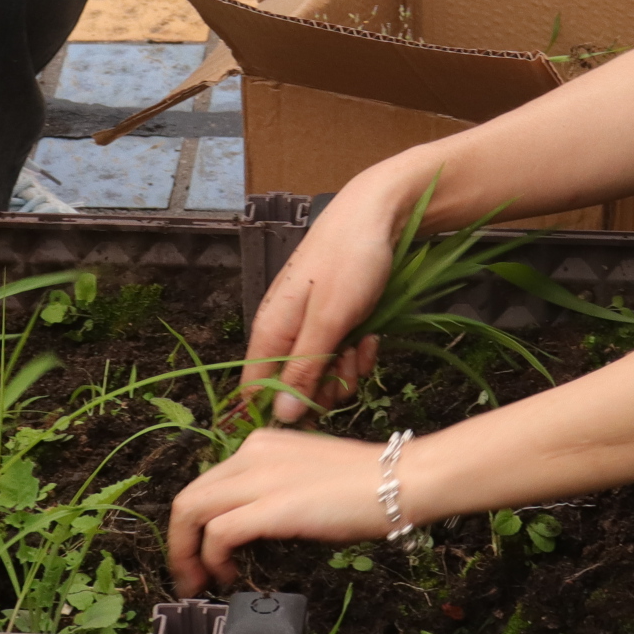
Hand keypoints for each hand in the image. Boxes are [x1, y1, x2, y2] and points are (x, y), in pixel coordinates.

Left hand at [171, 427, 402, 594]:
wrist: (401, 480)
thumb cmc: (367, 485)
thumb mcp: (305, 477)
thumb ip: (274, 491)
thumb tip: (252, 528)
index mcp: (260, 445)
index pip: (206, 484)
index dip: (192, 525)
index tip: (198, 555)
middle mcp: (251, 454)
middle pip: (188, 498)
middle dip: (179, 543)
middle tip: (189, 577)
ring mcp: (258, 477)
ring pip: (190, 512)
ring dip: (185, 555)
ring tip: (199, 583)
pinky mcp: (271, 506)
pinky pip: (218, 533)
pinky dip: (212, 559)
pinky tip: (228, 576)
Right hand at [239, 157, 438, 423]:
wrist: (378, 215)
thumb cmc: (350, 262)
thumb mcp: (330, 321)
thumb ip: (304, 369)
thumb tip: (280, 418)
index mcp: (269, 332)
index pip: (255, 390)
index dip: (281, 409)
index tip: (314, 413)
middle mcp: (283, 333)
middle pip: (293, 389)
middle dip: (325, 387)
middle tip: (349, 364)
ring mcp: (309, 328)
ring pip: (321, 375)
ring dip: (347, 370)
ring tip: (363, 342)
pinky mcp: (333, 323)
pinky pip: (340, 357)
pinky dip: (358, 353)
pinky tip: (371, 334)